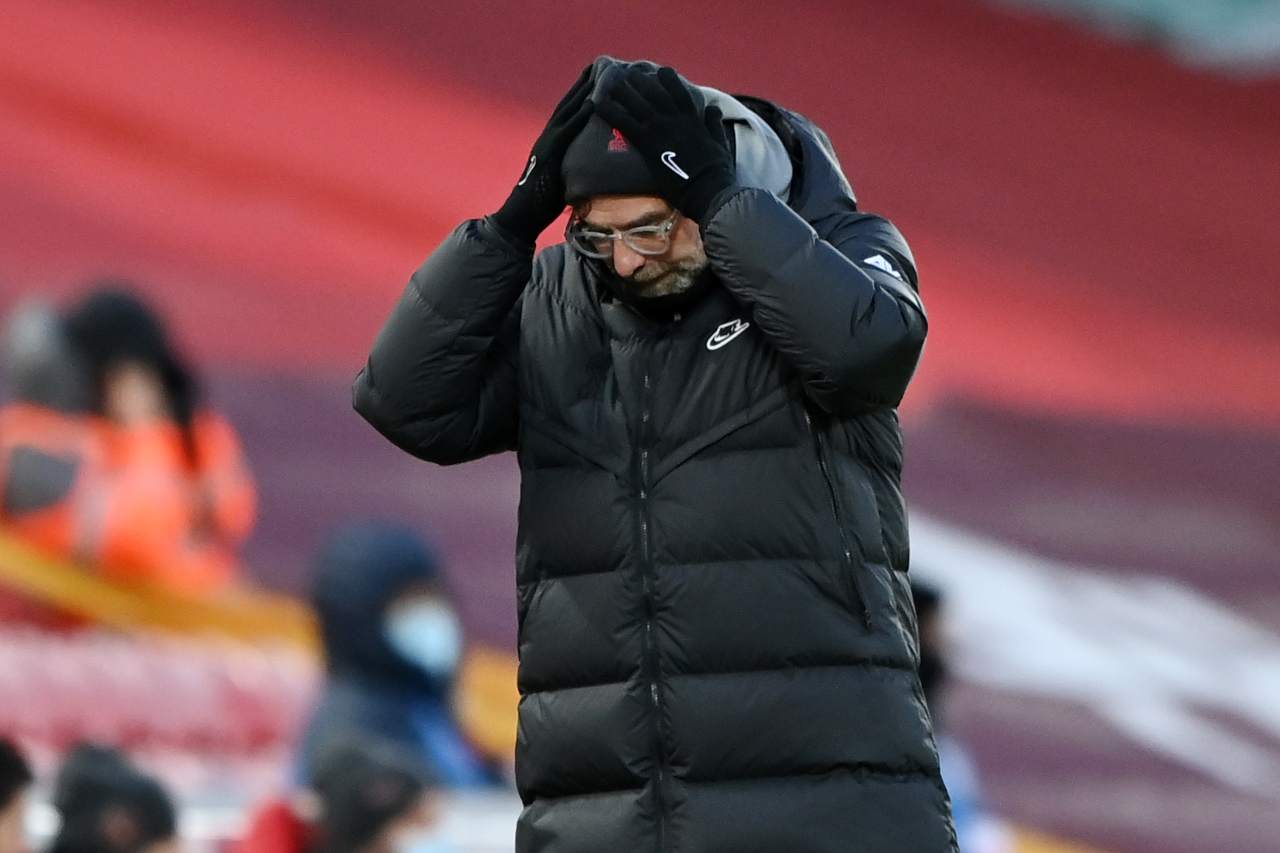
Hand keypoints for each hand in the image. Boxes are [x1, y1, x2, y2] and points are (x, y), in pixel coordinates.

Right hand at [491, 65, 594, 242]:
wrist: (521, 216)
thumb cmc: (541, 206)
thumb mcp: (561, 182)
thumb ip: (571, 170)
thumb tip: (589, 172)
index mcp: (549, 144)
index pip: (566, 115)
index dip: (578, 95)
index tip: (593, 78)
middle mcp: (547, 138)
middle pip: (567, 105)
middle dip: (582, 85)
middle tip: (598, 65)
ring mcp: (547, 145)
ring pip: (567, 112)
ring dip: (583, 91)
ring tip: (598, 74)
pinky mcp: (549, 155)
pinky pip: (567, 131)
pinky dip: (580, 115)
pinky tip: (593, 103)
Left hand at [593, 65, 735, 223]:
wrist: (709, 189)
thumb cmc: (717, 172)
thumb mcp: (720, 143)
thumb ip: (714, 123)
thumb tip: (713, 108)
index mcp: (693, 118)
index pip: (679, 92)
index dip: (668, 80)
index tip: (660, 72)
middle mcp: (675, 118)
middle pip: (654, 92)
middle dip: (641, 82)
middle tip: (628, 73)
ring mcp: (661, 129)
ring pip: (637, 103)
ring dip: (622, 91)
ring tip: (609, 82)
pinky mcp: (649, 144)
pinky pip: (625, 122)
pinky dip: (611, 112)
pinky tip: (598, 104)